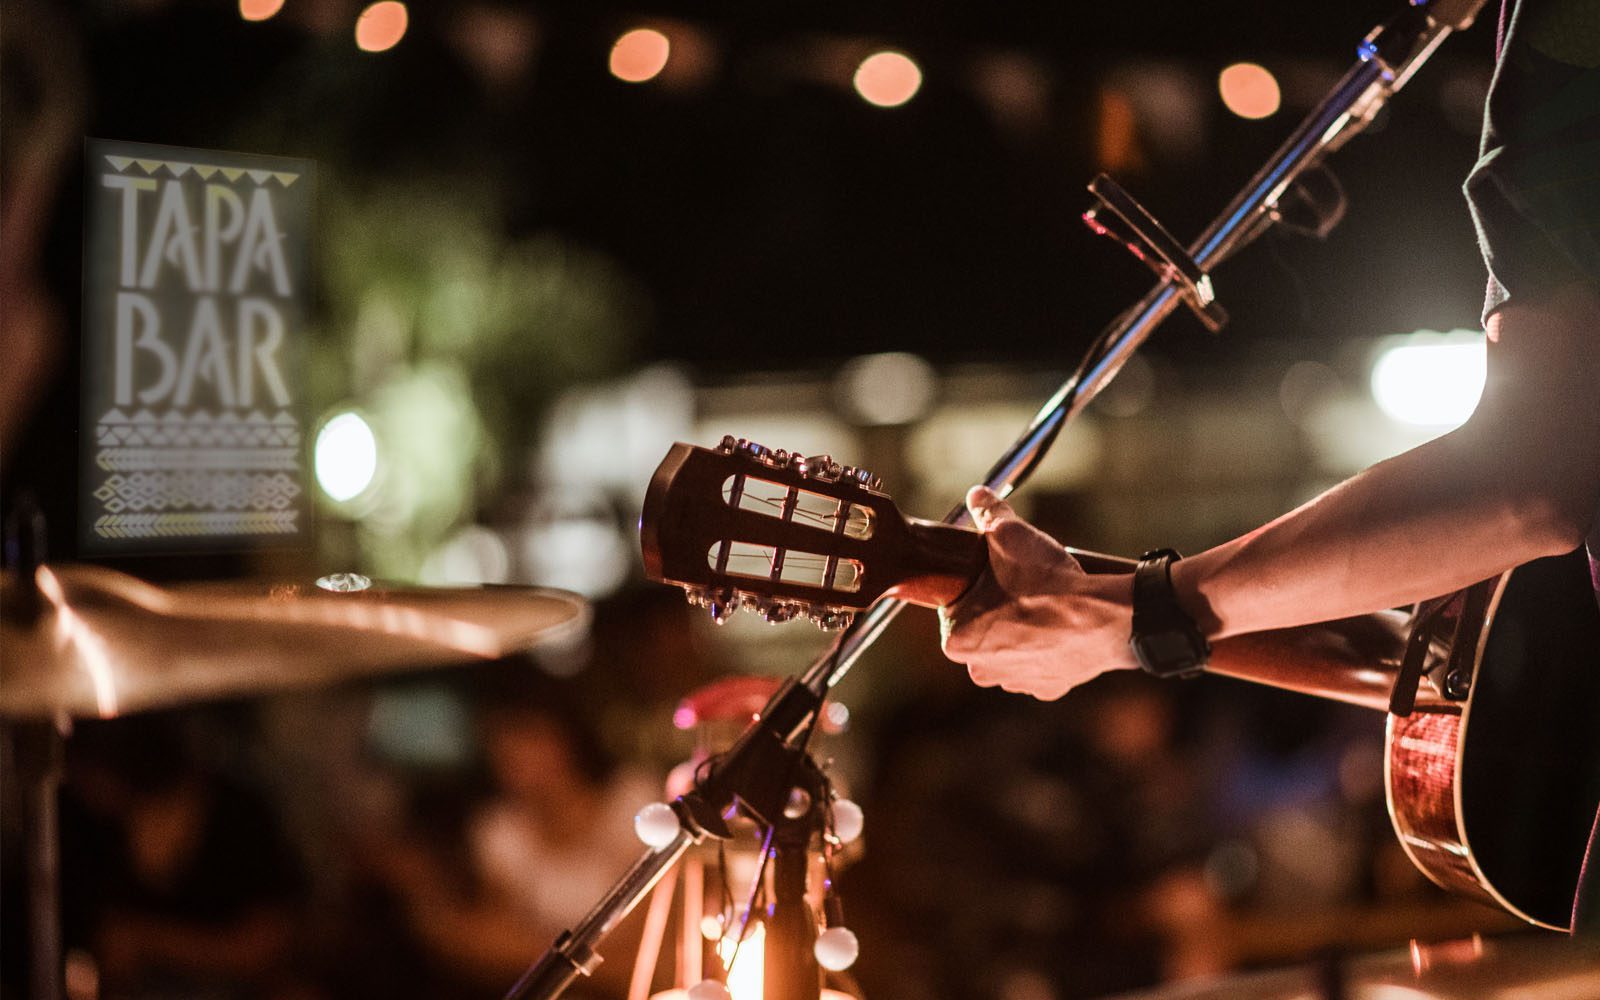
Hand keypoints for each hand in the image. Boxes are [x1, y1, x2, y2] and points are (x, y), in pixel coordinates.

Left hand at [938, 486, 1137, 698]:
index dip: (977, 585)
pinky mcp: (1048, 688)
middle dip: (998, 608)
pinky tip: (1060, 627)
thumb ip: (987, 513)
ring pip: (1011, 648)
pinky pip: (1041, 662)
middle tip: (1021, 586)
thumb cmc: (1048, 583)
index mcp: (957, 640)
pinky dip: (1049, 646)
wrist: (1104, 619)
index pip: (956, 606)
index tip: (996, 574)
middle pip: (982, 628)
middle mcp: (980, 669)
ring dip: (1022, 630)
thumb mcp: (1010, 536)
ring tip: (1042, 604)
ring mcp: (1015, 681)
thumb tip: (977, 495)